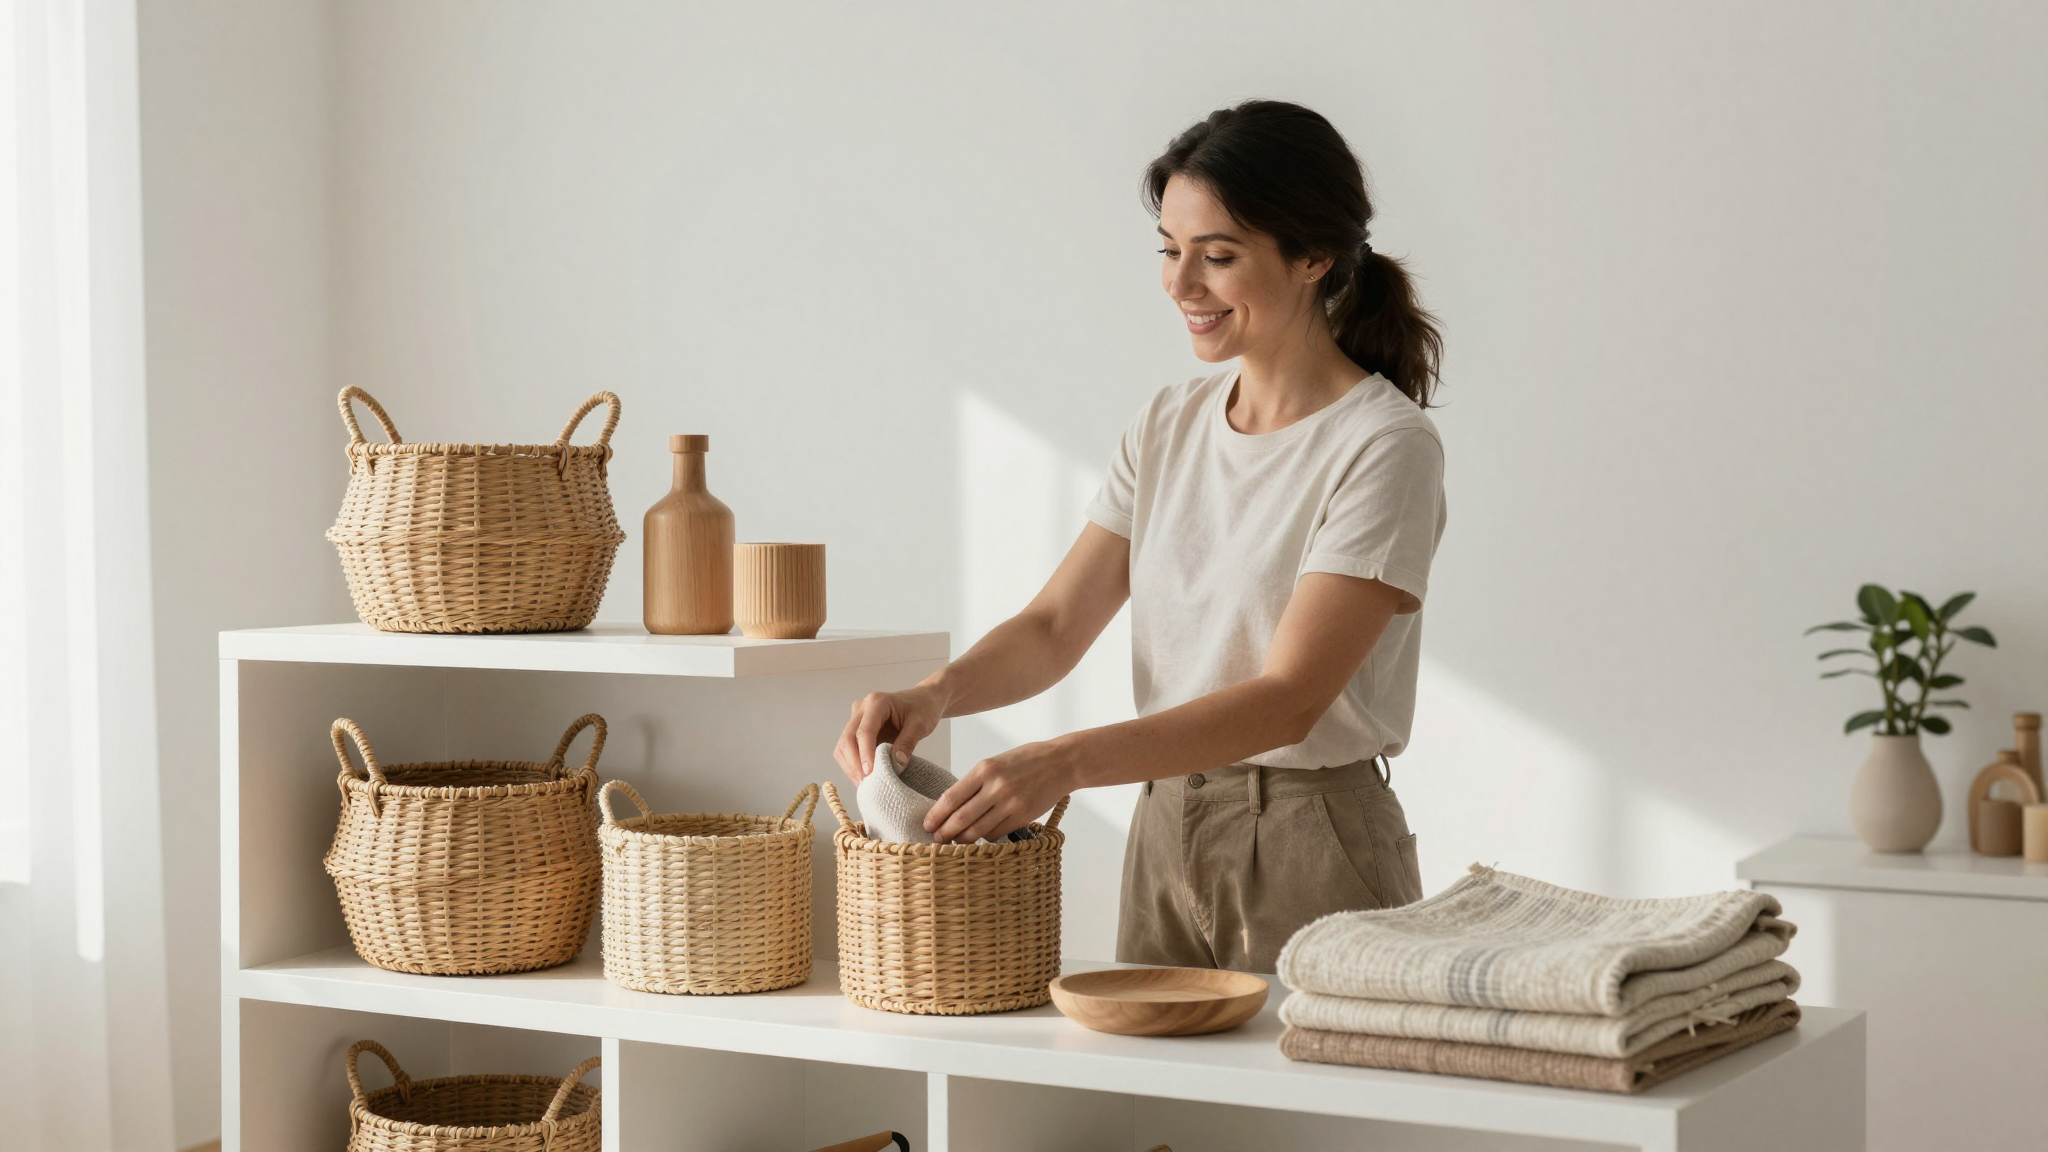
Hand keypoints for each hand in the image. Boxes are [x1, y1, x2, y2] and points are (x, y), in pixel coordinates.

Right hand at [834, 685, 944, 784]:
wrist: (922, 699)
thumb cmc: (922, 708)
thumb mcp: (920, 725)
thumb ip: (907, 743)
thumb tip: (896, 765)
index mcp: (877, 702)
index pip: (864, 731)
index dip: (865, 754)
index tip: (870, 773)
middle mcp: (861, 708)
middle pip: (847, 739)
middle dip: (854, 763)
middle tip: (867, 783)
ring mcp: (856, 718)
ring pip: (843, 746)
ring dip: (851, 766)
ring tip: (865, 784)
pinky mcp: (857, 729)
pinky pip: (848, 749)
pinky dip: (853, 764)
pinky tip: (864, 777)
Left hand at [925, 739, 1076, 842]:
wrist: (1061, 763)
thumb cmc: (1026, 760)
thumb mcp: (996, 763)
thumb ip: (975, 782)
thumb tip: (952, 805)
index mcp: (985, 769)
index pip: (952, 797)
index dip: (937, 814)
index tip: (928, 823)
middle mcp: (996, 787)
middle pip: (962, 817)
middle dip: (945, 831)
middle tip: (936, 838)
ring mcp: (1011, 804)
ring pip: (978, 830)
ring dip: (962, 839)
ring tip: (954, 841)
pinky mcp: (1023, 817)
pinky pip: (996, 833)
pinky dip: (984, 838)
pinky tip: (978, 838)